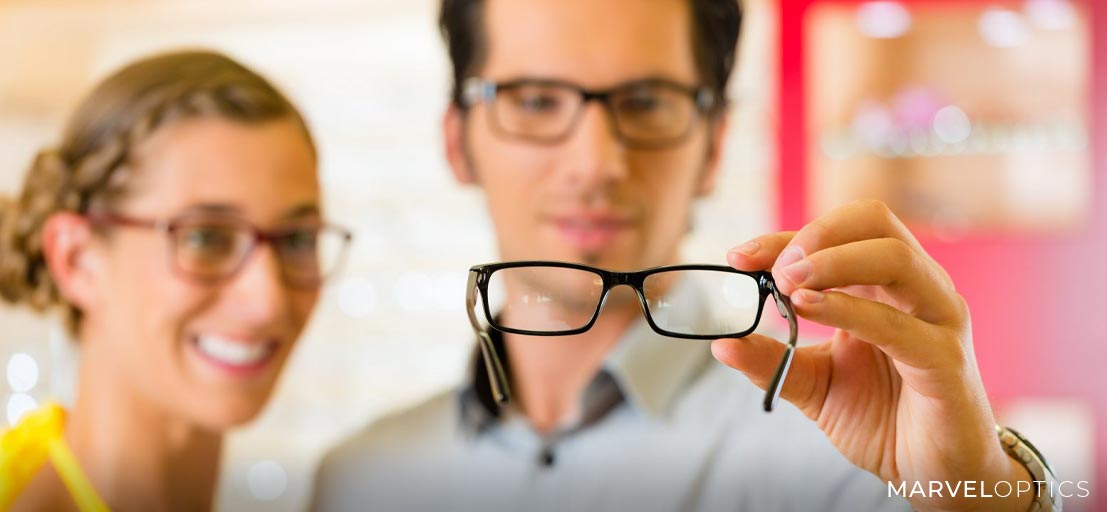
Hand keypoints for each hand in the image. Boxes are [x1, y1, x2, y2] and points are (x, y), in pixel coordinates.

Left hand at [714, 200, 1030, 511]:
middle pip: (874, 221)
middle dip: (815, 235)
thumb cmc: (883, 419)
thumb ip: (772, 361)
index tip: (738, 256)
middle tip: (773, 270)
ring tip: (787, 283)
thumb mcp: (813, 384)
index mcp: (885, 285)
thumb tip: (721, 344)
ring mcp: (938, 319)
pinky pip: (897, 325)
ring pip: (894, 258)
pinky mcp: (946, 360)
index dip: (785, 238)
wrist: (932, 473)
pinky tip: (808, 308)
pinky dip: (850, 309)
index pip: (838, 233)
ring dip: (832, 261)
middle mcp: (917, 289)